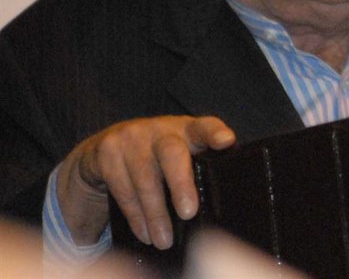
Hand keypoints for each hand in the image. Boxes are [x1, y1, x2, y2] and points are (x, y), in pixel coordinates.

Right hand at [56, 116, 235, 249]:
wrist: (104, 149)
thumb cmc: (156, 158)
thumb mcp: (180, 154)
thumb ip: (199, 167)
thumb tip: (218, 207)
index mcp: (186, 129)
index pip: (204, 126)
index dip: (215, 132)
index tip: (226, 141)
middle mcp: (159, 129)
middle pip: (172, 153)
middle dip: (181, 184)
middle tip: (188, 213)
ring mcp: (131, 138)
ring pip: (145, 179)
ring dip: (156, 214)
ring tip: (165, 240)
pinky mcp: (107, 152)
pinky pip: (123, 189)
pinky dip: (136, 216)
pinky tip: (145, 234)